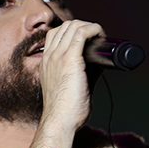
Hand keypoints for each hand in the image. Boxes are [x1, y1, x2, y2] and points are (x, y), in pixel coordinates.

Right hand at [30, 20, 104, 147]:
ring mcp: (58, 56)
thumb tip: (101, 64)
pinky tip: (101, 36)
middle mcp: (50, 56)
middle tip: (98, 37)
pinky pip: (81, 33)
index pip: (57, 34)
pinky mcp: (70, 59)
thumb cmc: (65, 110)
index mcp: (47, 62)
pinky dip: (94, 30)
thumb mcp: (70, 86)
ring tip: (101, 36)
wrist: (60, 122)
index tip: (88, 39)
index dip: (74, 31)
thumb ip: (84, 72)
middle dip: (84, 26)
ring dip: (90, 27)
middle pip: (66, 26)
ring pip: (73, 26)